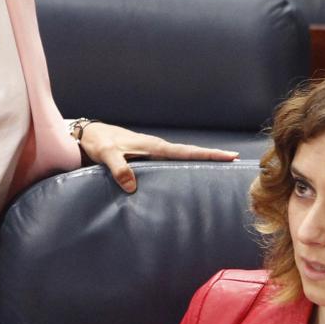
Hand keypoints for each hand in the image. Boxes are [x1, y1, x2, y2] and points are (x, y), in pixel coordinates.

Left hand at [77, 121, 238, 192]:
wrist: (89, 137)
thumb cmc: (99, 143)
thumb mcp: (107, 155)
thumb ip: (119, 168)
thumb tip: (132, 186)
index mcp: (154, 147)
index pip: (187, 152)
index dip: (209, 154)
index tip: (230, 156)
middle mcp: (157, 149)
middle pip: (190, 155)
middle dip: (212, 158)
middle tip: (235, 164)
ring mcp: (153, 155)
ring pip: (181, 161)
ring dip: (199, 165)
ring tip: (219, 174)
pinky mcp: (147, 161)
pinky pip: (169, 166)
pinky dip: (182, 171)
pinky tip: (188, 180)